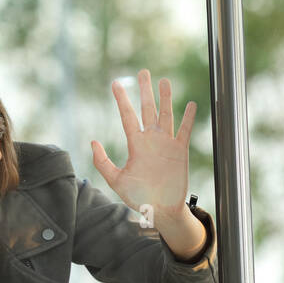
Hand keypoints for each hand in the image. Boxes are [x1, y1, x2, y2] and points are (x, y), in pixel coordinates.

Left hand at [92, 69, 196, 217]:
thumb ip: (103, 162)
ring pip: (166, 115)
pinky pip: (184, 131)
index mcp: (136, 144)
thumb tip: (92, 141)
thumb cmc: (138, 197)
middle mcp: (151, 140)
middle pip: (147, 109)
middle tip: (143, 72)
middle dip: (145, 91)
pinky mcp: (180, 152)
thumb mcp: (116, 180)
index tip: (115, 83)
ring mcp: (166, 144)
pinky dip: (188, 118)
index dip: (122, 100)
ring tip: (164, 81)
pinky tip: (191, 104)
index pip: (127, 116)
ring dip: (165, 99)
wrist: (160, 210)